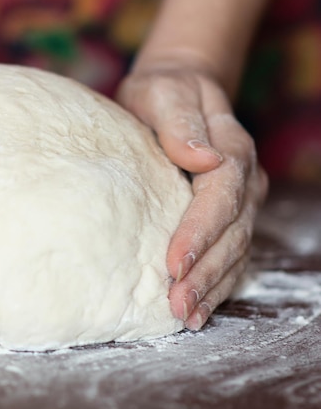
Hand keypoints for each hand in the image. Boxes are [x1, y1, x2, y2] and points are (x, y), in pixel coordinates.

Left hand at [116, 65, 267, 330]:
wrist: (178, 91)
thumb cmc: (163, 91)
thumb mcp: (164, 93)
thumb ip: (181, 124)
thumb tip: (203, 157)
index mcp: (231, 148)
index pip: (220, 197)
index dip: (199, 232)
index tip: (174, 263)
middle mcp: (243, 179)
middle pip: (232, 233)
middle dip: (206, 272)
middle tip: (178, 306)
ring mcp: (241, 201)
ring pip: (235, 251)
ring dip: (213, 287)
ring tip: (187, 317)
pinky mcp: (228, 215)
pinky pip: (230, 254)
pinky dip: (217, 283)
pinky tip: (200, 307)